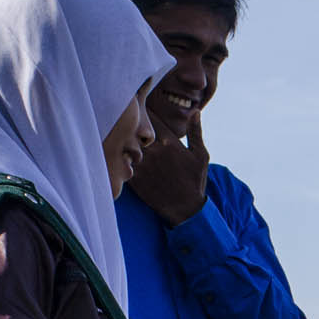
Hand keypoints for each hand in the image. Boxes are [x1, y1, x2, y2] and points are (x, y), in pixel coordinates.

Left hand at [125, 107, 210, 225]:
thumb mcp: (201, 155)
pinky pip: (121, 161)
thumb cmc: (195, 181)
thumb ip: (195, 132)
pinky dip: (119, 157)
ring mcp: (142, 164)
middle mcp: (153, 150)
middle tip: (124, 119)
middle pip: (133, 128)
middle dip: (129, 123)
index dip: (143, 111)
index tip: (139, 108)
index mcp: (168, 141)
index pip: (150, 117)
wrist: (185, 209)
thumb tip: (195, 111)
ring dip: (122, 139)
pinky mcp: (134, 178)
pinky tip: (119, 155)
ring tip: (118, 136)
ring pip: (124, 143)